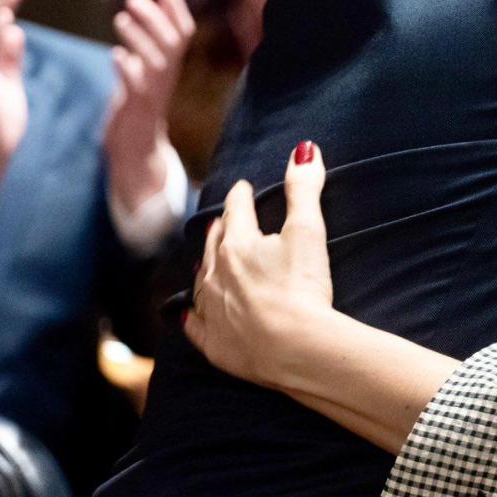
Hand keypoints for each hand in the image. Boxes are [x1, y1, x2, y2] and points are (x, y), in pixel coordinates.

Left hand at [104, 0, 194, 214]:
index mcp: (168, 69)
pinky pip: (137, 87)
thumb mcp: (137, 82)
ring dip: (140, 37)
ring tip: (119, 17)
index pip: (182, 32)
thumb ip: (135, 60)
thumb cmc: (134, 115)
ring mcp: (153, 94)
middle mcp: (166, 78)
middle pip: (172, 41)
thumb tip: (126, 40)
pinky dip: (127, 69)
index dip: (176, 9)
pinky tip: (115, 55)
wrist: (134, 154)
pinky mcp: (137, 110)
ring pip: (156, 60)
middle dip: (156, 16)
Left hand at [185, 142, 333, 389]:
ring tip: (208, 261)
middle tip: (224, 220)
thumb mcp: (309, 231)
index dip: (242, 196)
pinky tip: (187, 315)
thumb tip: (304, 148)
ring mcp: (212, 310)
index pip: (238, 210)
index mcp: (238, 244)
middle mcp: (216, 274)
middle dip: (221, 229)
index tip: (244, 188)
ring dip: (206, 268)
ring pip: (201, 282)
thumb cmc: (303, 288)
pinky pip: (195, 326)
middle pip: (214, 244)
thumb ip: (304, 188)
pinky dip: (192, 317)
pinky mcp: (215, 344)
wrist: (295, 348)